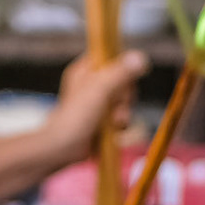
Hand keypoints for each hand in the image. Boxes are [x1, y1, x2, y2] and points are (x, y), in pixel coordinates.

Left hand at [39, 50, 147, 165]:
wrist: (64, 148)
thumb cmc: (76, 116)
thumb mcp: (100, 88)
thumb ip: (121, 72)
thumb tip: (140, 56)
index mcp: (86, 70)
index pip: (110, 56)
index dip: (121, 66)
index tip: (123, 77)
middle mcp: (92, 84)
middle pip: (124, 80)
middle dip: (124, 95)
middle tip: (116, 103)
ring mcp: (98, 103)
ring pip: (125, 100)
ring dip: (123, 112)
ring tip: (112, 121)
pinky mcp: (104, 120)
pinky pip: (122, 116)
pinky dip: (120, 123)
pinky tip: (113, 130)